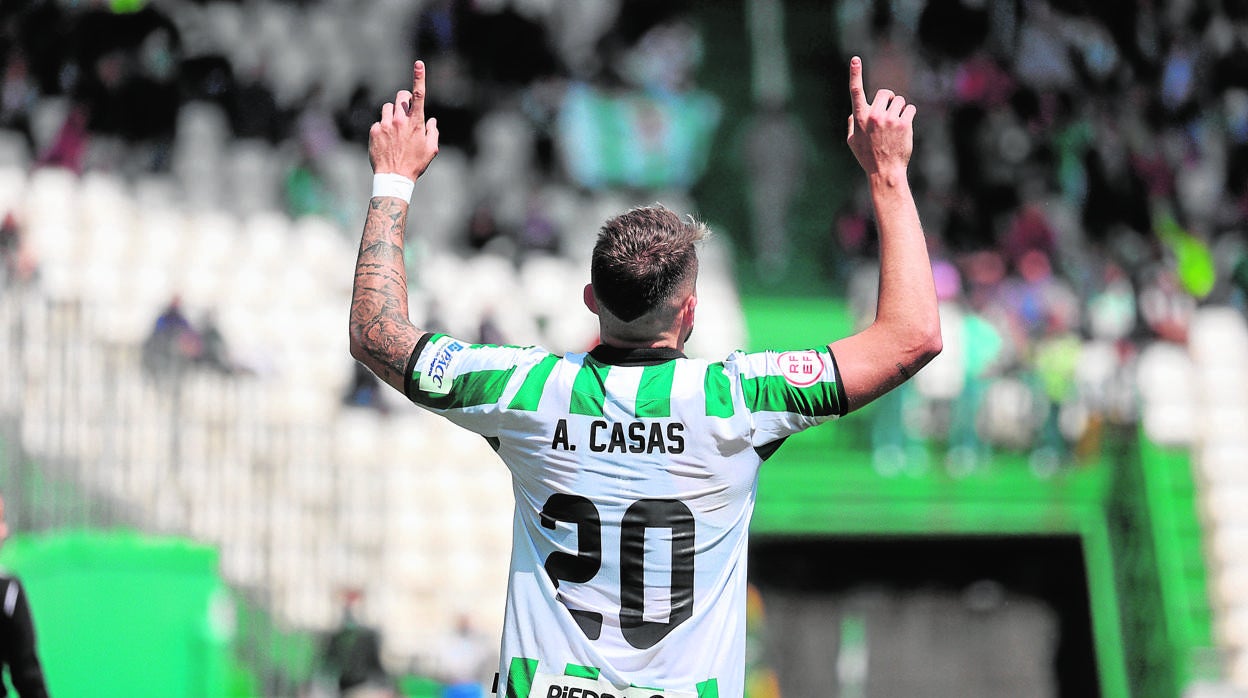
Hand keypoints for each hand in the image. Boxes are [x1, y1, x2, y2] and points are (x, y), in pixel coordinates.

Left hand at [369, 60, 439, 179]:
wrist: (393, 177)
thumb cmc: (415, 164)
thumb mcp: (431, 150)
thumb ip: (433, 131)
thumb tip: (431, 120)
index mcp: (416, 123)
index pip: (419, 95)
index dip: (419, 77)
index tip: (419, 64)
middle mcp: (400, 120)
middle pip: (401, 96)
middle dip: (405, 99)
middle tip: (406, 109)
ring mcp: (386, 124)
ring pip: (388, 107)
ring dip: (393, 114)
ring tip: (395, 131)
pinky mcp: (374, 130)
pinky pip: (379, 121)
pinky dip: (384, 127)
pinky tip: (387, 141)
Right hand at [846, 56, 914, 176]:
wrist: (885, 171)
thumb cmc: (867, 157)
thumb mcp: (852, 141)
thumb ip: (852, 123)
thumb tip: (854, 112)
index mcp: (860, 118)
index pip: (856, 92)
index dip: (855, 74)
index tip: (855, 60)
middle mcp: (874, 116)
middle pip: (884, 93)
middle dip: (887, 100)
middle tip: (888, 112)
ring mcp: (890, 119)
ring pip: (899, 101)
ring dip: (899, 109)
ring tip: (896, 124)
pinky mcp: (904, 123)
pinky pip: (910, 108)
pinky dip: (909, 115)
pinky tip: (904, 127)